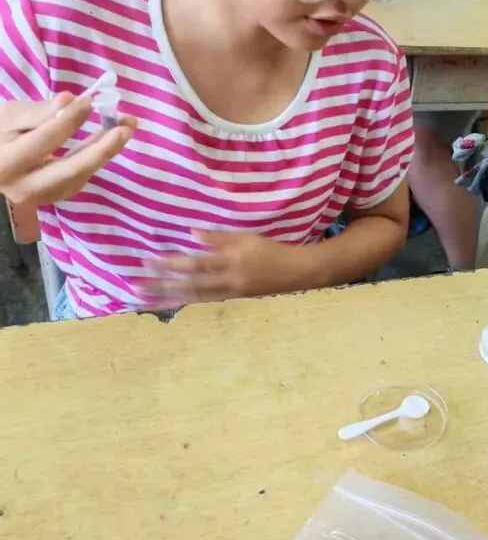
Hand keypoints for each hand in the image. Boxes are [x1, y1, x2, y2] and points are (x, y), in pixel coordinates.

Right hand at [0, 93, 134, 204]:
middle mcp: (24, 188)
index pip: (45, 139)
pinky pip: (80, 178)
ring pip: (82, 175)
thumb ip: (38, 112)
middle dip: (103, 147)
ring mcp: (41, 198)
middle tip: (126, 127)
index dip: (70, 120)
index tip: (89, 101)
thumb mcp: (8, 116)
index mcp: (5, 163)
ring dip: (106, 151)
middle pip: (72, 168)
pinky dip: (95, 158)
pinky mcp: (54, 198)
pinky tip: (108, 140)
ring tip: (125, 127)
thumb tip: (70, 100)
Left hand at [139, 231, 309, 305]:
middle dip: (162, 285)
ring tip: (146, 300)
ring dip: (169, 299)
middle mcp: (229, 281)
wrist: (299, 273)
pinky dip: (187, 305)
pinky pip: (205, 305)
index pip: (196, 263)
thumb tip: (192, 234)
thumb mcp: (248, 239)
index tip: (148, 262)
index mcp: (232, 261)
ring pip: (195, 299)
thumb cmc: (273, 252)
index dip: (171, 263)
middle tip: (136, 286)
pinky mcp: (235, 302)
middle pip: (190, 284)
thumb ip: (220, 237)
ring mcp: (231, 295)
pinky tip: (172, 305)